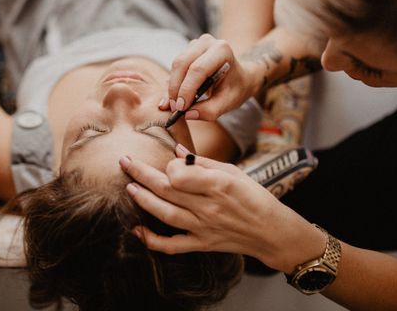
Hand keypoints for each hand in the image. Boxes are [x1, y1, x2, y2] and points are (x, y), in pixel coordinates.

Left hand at [119, 144, 301, 269]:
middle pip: (167, 189)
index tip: (171, 161)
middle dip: (141, 174)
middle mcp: (209, 207)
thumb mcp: (233, 172)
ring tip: (130, 187)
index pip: (180, 173)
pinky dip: (153, 240)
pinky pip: (172, 245)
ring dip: (143, 200)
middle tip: (125, 162)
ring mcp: (204, 228)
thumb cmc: (255, 196)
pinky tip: (137, 230)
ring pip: (165, 214)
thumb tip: (176, 151)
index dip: (170, 165)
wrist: (271, 231)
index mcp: (219, 184)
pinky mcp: (202, 244)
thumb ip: (203, 162)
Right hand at [160, 34, 259, 119]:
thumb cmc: (235, 89)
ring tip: (176, 104)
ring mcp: (196, 44)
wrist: (240, 77)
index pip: (198, 69)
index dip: (187, 89)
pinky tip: (177, 96)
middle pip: (182, 63)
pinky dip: (173, 82)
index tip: (181, 108)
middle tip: (175, 108)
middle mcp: (207, 42)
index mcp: (222, 50)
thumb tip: (187, 114)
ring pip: (176, 65)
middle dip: (176, 88)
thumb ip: (209, 111)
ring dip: (173, 86)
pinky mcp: (188, 49)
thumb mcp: (227, 103)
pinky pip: (175, 66)